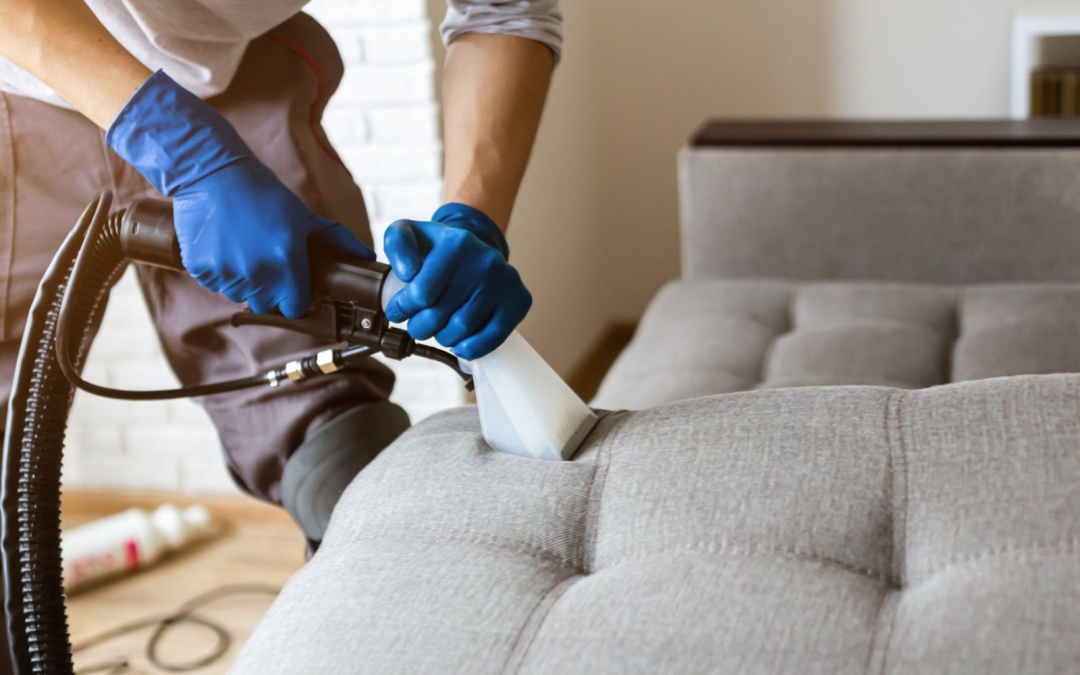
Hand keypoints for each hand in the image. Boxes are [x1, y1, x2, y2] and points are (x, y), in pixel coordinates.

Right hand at [107, 71, 373, 317]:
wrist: (214, 174)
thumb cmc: (263, 194)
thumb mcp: (303, 216)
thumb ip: (336, 239)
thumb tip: (367, 256)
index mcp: (286, 260)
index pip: (294, 308)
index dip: (295, 299)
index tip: (292, 288)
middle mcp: (258, 272)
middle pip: (266, 305)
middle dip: (268, 290)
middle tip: (265, 261)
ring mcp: (227, 272)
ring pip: (239, 295)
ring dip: (243, 280)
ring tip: (242, 248)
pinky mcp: (201, 269)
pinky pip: (215, 284)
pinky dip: (218, 271)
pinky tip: (223, 246)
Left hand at [383, 203, 531, 359]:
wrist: (474, 251)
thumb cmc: (437, 249)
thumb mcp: (409, 233)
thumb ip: (397, 243)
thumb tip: (408, 272)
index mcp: (457, 243)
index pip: (420, 294)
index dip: (402, 309)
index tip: (398, 311)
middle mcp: (484, 261)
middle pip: (439, 316)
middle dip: (419, 326)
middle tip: (417, 324)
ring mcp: (505, 281)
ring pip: (461, 330)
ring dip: (442, 337)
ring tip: (438, 329)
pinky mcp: (519, 300)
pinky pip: (492, 338)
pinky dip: (470, 348)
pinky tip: (459, 344)